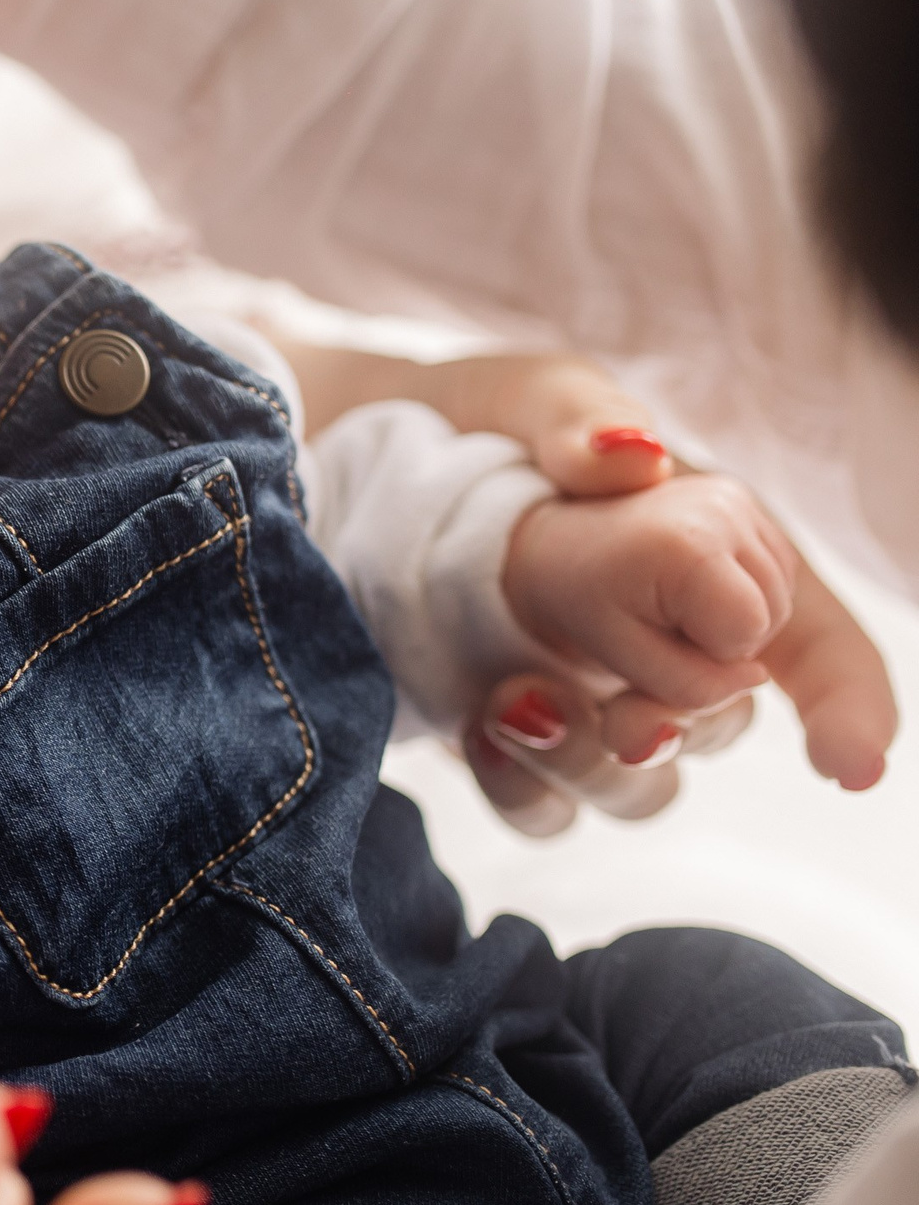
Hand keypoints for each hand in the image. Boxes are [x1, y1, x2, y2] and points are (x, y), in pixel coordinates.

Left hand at [275, 341, 886, 827]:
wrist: (357, 469)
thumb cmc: (479, 420)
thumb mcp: (533, 396)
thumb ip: (583, 421)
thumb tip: (635, 454)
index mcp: (709, 556)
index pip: (814, 644)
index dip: (848, 708)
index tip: (845, 769)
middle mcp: (668, 641)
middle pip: (725, 723)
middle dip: (682, 727)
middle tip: (628, 719)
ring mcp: (596, 700)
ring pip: (643, 786)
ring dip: (590, 762)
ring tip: (515, 699)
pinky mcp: (519, 744)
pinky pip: (544, 808)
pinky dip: (517, 785)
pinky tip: (474, 730)